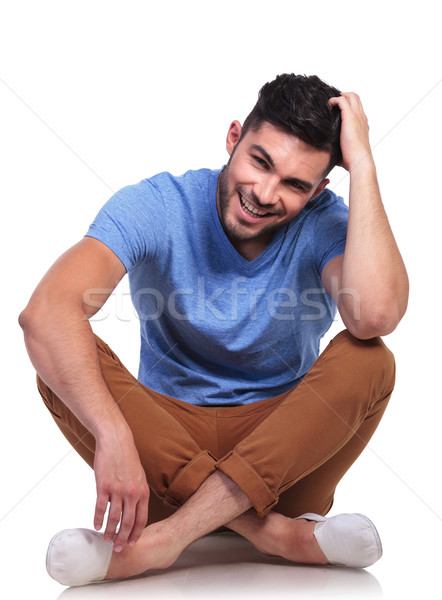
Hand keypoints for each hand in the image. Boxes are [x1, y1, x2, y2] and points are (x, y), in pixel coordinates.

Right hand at [93, 430, 149, 551]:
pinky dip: (98, 519)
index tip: (132, 543)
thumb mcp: (139, 475)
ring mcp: (117, 490)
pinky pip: (100, 507)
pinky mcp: (103, 486)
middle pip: (128, 522)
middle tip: (118, 549)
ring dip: (109, 532)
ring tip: (106, 540)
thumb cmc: (127, 457)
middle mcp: (132, 493)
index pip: (141, 519)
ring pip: (113, 518)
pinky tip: (96, 526)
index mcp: (143, 491)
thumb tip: (134, 509)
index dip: (136, 533)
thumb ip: (138, 492)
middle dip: (123, 538)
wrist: (116, 440)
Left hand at [329, 93, 372, 171]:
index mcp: (362, 125)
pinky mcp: (350, 117)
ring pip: (351, 96)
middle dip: (343, 96)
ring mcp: (357, 116)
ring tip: (329, 103)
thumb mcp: (345, 150)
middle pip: (355, 98)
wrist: (359, 161)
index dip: (347, 105)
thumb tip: (327, 153)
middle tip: (332, 103)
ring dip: (339, 96)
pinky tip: (327, 106)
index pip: (357, 108)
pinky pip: (342, 100)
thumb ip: (339, 147)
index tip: (336, 109)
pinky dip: (334, 100)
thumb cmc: (352, 160)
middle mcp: (361, 118)